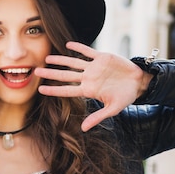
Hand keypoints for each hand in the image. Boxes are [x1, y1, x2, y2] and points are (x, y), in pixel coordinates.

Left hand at [35, 41, 151, 131]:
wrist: (139, 82)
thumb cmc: (126, 97)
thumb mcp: (113, 109)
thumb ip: (98, 117)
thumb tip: (84, 129)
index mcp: (89, 90)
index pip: (67, 90)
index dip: (54, 90)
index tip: (40, 89)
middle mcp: (88, 78)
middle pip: (65, 75)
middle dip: (50, 74)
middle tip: (35, 71)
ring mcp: (94, 67)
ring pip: (73, 62)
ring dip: (60, 60)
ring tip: (47, 58)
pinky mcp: (102, 57)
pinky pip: (88, 51)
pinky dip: (78, 47)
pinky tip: (68, 44)